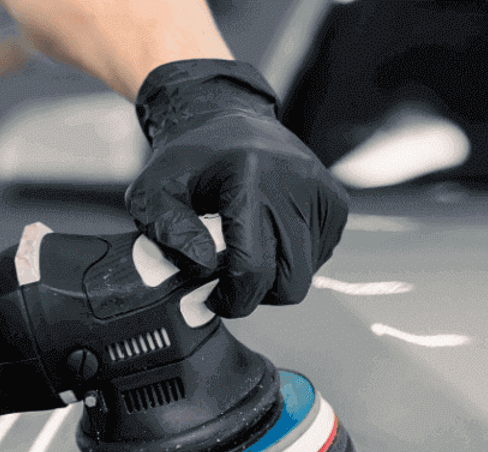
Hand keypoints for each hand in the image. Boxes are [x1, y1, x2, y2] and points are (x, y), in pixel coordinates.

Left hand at [127, 59, 348, 318]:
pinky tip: (270, 236)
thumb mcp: (153, 192)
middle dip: (257, 294)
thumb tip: (204, 267)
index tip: (214, 298)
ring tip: (248, 251)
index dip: (233, 298)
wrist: (224, 117)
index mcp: (249, 179)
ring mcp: (321, 192)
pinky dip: (293, 259)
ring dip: (275, 277)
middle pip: (290, 282)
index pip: (253, 266)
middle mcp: (294, 183)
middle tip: (230, 279)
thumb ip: (169, 233)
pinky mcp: (335, 201)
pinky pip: (319, 255)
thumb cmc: (187, 161)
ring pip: (306, 274)